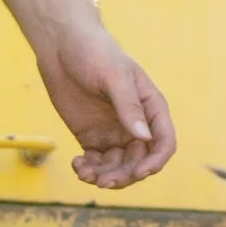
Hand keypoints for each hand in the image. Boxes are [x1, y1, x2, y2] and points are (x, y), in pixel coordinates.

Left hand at [31, 18, 175, 190]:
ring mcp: (114, 133)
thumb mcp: (114, 76)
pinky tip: (78, 165)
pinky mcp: (92, 138)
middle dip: (124, 175)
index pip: (163, 143)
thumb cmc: (94, 52)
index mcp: (150, 107)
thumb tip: (144, 138)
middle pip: (139, 161)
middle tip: (103, 181)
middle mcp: (136, 124)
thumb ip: (129, 106)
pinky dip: (89, 170)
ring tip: (84, 173)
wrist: (61, 45)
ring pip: (117, 167)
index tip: (138, 173)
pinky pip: (96, 163)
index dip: (155, 162)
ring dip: (104, 176)